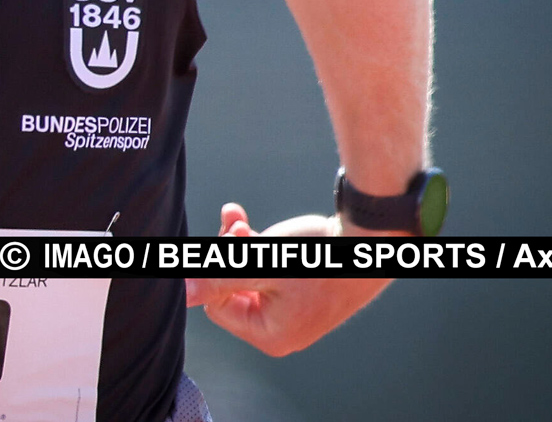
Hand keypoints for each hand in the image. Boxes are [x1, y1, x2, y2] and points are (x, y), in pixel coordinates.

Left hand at [185, 203, 390, 356]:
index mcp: (270, 335)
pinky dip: (258, 249)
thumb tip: (181, 292)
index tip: (231, 232)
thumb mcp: (260, 264)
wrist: (370, 240)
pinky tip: (256, 226)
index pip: (216, 305)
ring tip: (241, 216)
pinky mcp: (302, 293)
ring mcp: (293, 313)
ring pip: (246, 276)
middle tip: (236, 218)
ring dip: (240, 245)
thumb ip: (218, 277)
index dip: (217, 267)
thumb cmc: (318, 257)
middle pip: (231, 290)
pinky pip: (267, 274)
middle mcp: (281, 331)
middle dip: (228, 251)